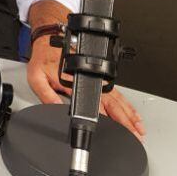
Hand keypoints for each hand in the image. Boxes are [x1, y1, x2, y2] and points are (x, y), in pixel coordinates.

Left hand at [27, 37, 145, 140]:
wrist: (51, 40)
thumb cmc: (44, 59)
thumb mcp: (37, 77)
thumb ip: (46, 94)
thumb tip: (54, 107)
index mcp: (77, 84)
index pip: (96, 107)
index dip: (108, 120)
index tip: (119, 131)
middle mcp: (91, 82)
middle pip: (113, 106)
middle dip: (126, 121)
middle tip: (136, 134)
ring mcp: (98, 80)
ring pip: (119, 100)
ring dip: (130, 114)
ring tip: (139, 127)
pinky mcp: (100, 78)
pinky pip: (117, 93)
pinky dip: (126, 104)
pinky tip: (132, 113)